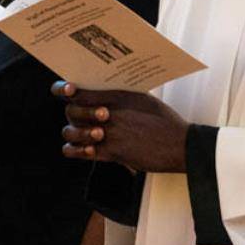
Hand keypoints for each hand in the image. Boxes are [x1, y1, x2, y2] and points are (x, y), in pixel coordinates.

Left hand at [54, 82, 189, 172]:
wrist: (179, 145)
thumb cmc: (165, 122)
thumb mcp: (144, 100)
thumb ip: (123, 97)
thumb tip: (106, 95)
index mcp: (118, 96)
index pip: (80, 91)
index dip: (64, 90)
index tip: (66, 90)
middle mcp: (110, 113)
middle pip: (72, 111)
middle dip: (74, 114)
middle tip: (81, 116)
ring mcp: (109, 134)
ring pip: (72, 132)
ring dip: (75, 133)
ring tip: (87, 134)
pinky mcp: (111, 153)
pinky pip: (80, 152)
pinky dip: (77, 151)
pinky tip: (84, 149)